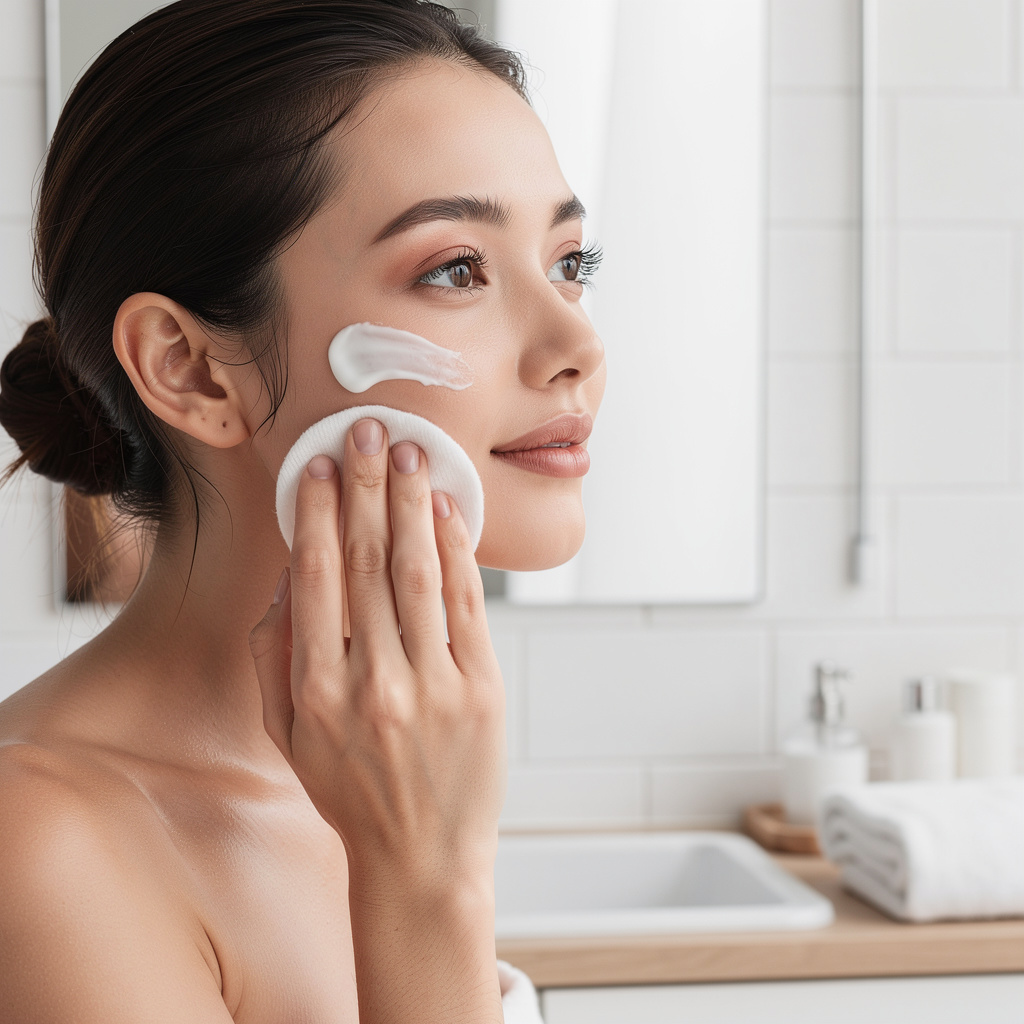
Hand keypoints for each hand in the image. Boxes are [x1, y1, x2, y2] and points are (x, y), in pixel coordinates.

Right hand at [249, 418, 505, 887]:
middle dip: (366, 486)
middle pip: (366, 560)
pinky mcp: (481, 687)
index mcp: (316, 690)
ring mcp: (433, 684)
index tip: (319, 466)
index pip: (316, 578)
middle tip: (368, 431)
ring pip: (418, 571)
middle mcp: (373, 681)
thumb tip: (292, 578)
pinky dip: (456, 550)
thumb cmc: (350, 790)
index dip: (317, 513)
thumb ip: (276, 656)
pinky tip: (446, 510)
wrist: (421, 856)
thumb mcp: (288, 734)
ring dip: (411, 503)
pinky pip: (467, 603)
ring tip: (409, 453)